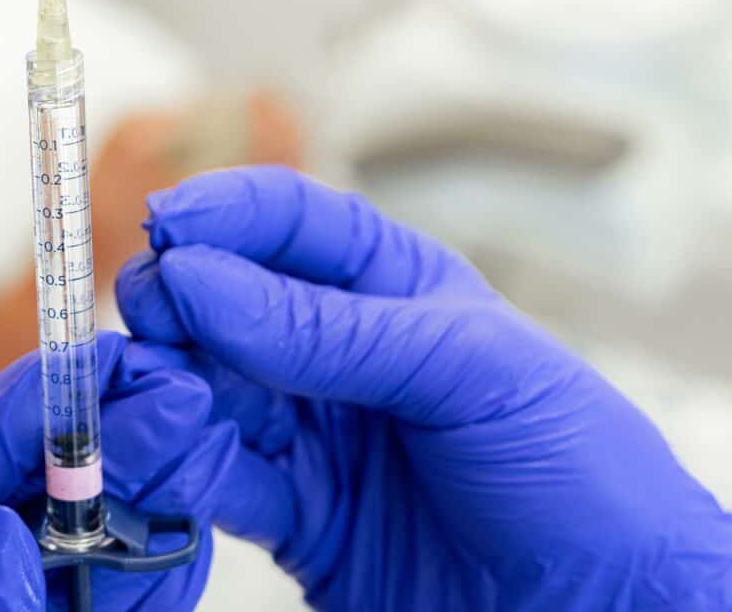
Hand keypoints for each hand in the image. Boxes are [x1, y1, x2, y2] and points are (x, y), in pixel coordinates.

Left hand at [0, 330, 238, 610]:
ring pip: (64, 556)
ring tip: (195, 446)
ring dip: (136, 504)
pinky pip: (97, 611)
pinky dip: (145, 584)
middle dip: (95, 448)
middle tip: (171, 391)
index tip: (77, 368)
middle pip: (6, 505)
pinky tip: (184, 540)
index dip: (4, 420)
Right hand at [117, 166, 731, 609]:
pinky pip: (211, 478)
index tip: (164, 226)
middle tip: (149, 322)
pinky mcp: (293, 518)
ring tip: (151, 395)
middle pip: (225, 303)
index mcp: (394, 289)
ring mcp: (313, 435)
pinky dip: (177, 465)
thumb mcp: (467, 373)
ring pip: (204, 389)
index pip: (290, 223)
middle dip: (177, 302)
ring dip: (165, 385)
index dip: (223, 212)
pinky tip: (169, 460)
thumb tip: (197, 279)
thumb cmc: (581, 475)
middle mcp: (339, 354)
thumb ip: (327, 331)